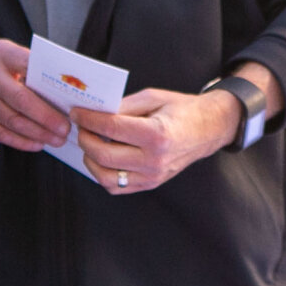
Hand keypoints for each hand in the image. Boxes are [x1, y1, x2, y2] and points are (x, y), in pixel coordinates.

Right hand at [0, 37, 69, 151]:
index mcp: (2, 55)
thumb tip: (64, 90)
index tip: (69, 101)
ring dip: (37, 133)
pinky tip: (37, 143)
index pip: (29, 68)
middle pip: (21, 99)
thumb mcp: (10, 53)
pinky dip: (21, 141)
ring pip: (12, 120)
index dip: (49, 86)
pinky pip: (0, 132)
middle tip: (65, 129)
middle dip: (46, 117)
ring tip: (57, 139)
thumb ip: (31, 67)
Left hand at [74, 65, 282, 194]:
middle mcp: (154, 159)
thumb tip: (94, 111)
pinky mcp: (150, 184)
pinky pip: (116, 187)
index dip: (88, 119)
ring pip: (105, 176)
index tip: (77, 112)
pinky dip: (103, 174)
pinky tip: (102, 158)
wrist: (208, 129)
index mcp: (156, 134)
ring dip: (90, 159)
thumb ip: (123, 106)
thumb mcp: (153, 97)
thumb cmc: (182, 110)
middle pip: (102, 154)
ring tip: (90, 143)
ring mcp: (153, 176)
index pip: (110, 128)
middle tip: (81, 126)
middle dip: (85, 138)